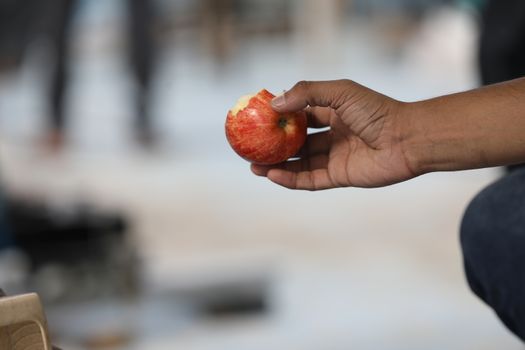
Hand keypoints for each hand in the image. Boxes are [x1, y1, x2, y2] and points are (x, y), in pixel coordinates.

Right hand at [251, 80, 416, 189]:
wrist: (407, 139)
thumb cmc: (376, 110)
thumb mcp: (340, 92)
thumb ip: (308, 93)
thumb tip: (275, 104)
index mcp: (333, 114)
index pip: (301, 116)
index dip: (281, 118)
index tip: (259, 119)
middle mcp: (332, 136)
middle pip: (297, 143)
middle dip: (274, 146)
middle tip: (252, 147)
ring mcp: (335, 158)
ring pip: (300, 163)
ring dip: (277, 165)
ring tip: (254, 166)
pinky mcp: (339, 177)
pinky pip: (310, 179)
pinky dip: (291, 179)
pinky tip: (273, 175)